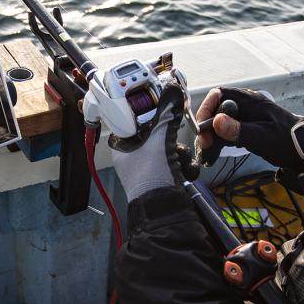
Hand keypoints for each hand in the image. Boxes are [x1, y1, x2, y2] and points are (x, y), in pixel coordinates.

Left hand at [111, 82, 198, 201]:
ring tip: (176, 161)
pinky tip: (182, 170)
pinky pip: (175, 159)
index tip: (160, 103)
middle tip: (171, 138)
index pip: (131, 119)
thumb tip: (173, 92)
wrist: (165, 211)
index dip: (146, 111)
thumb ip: (167, 115)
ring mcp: (148, 166)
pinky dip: (182, 163)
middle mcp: (132, 156)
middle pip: (154, 132)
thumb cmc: (150, 180)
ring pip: (167, 145)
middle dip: (169, 136)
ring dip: (177, 152)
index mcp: (121, 147)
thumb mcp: (159, 141)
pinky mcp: (163, 175)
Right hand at [196, 87, 303, 167]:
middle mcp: (244, 107)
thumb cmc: (287, 140)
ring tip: (206, 152)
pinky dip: (217, 143)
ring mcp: (244, 118)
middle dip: (206, 127)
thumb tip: (217, 121)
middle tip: (204, 144)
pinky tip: (213, 155)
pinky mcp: (244, 130)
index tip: (201, 126)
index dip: (207, 107)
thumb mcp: (263, 137)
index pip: (219, 94)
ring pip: (218, 123)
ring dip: (210, 137)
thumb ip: (239, 130)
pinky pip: (225, 133)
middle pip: (216, 110)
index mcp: (250, 101)